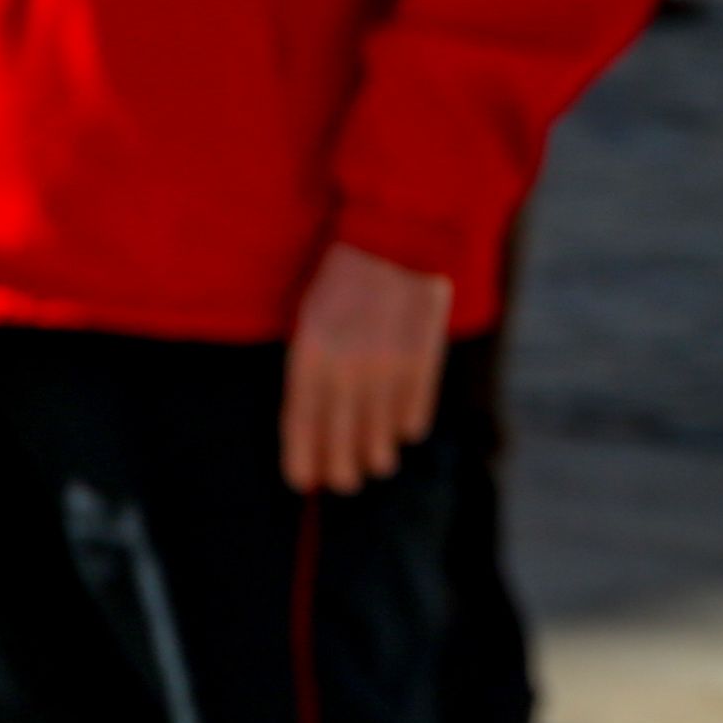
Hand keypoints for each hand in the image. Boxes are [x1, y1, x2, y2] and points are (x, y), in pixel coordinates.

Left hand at [282, 241, 454, 495]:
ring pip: (380, 442)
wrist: (394, 240)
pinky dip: (405, 429)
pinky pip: (413, 419)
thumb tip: (313, 424)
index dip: (301, 462)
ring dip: (376, 459)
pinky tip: (400, 430)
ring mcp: (387, 369)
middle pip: (341, 447)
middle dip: (340, 473)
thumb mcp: (308, 321)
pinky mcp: (422, 364)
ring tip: (375, 462)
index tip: (303, 481)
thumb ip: (309, 371)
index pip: (300, 428)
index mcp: (310, 356)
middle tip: (343, 480)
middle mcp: (346, 369)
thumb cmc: (341, 281)